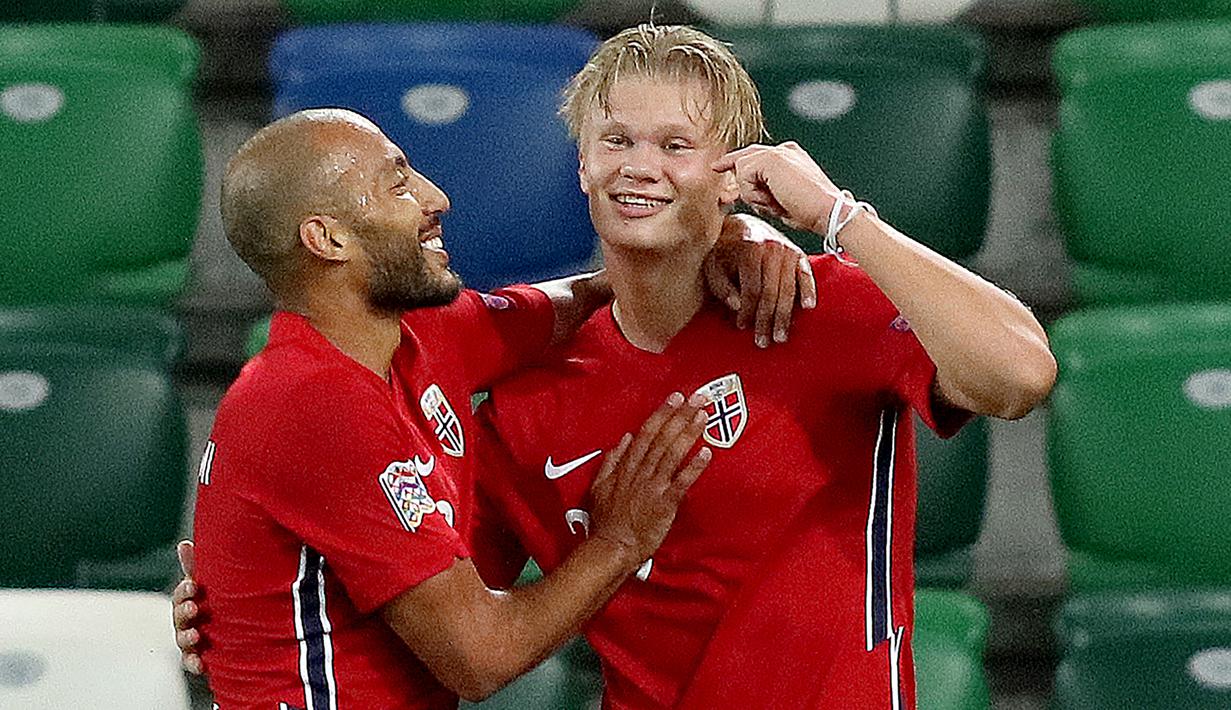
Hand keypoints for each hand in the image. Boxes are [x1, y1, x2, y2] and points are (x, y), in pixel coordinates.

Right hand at [171, 540, 203, 674]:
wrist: (227, 631)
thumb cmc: (211, 602)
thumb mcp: (205, 584)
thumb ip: (194, 566)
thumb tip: (183, 544)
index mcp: (187, 602)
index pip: (180, 595)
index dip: (184, 590)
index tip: (193, 585)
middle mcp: (186, 621)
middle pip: (178, 617)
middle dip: (184, 612)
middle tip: (193, 608)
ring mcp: (191, 640)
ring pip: (183, 639)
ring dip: (187, 637)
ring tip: (195, 635)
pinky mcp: (198, 657)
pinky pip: (191, 662)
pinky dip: (194, 663)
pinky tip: (201, 663)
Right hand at [589, 392, 711, 566]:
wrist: (612, 546)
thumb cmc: (606, 520)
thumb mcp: (599, 486)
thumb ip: (612, 461)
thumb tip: (626, 438)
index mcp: (627, 466)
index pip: (647, 433)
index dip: (662, 413)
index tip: (675, 398)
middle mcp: (641, 472)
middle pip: (663, 438)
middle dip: (681, 416)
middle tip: (697, 397)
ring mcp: (654, 486)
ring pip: (673, 454)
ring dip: (689, 433)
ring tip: (703, 416)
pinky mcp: (665, 503)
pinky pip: (682, 482)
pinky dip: (694, 466)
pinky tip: (707, 453)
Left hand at [705, 213, 816, 347]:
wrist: (741, 225)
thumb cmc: (724, 251)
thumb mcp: (713, 266)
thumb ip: (722, 287)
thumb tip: (738, 307)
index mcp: (749, 247)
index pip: (751, 288)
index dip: (747, 310)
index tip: (742, 327)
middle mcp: (771, 247)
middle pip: (771, 292)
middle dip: (766, 320)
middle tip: (763, 342)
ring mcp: (788, 249)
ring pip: (788, 289)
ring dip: (784, 316)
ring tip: (780, 337)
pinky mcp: (798, 253)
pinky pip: (806, 275)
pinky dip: (808, 291)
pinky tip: (807, 308)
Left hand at [712, 142, 843, 234]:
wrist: (829, 212)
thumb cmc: (812, 213)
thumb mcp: (783, 201)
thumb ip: (766, 192)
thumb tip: (747, 194)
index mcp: (790, 157)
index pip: (757, 157)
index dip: (738, 163)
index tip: (719, 166)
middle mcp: (784, 150)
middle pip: (746, 156)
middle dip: (731, 165)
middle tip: (716, 167)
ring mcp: (777, 152)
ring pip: (743, 170)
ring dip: (753, 194)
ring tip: (775, 204)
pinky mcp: (770, 159)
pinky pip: (744, 175)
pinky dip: (753, 193)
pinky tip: (772, 201)